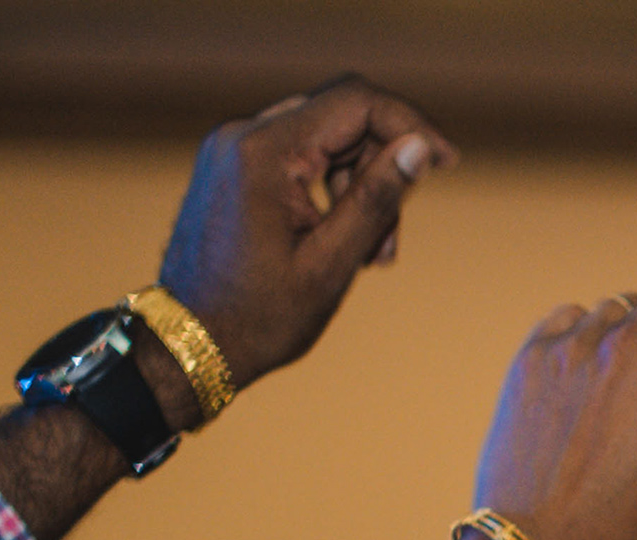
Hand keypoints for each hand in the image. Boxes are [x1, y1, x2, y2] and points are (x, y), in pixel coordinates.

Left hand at [156, 78, 458, 385]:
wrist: (188, 340)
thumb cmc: (259, 315)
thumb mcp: (332, 262)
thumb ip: (377, 198)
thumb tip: (421, 148)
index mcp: (264, 152)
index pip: (355, 102)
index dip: (410, 125)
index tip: (447, 162)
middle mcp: (242, 135)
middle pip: (341, 118)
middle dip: (383, 167)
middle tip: (392, 239)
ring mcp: (232, 148)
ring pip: (324, 139)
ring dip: (360, 185)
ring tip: (370, 254)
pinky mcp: (232, 165)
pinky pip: (298, 157)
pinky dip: (330, 189)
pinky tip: (339, 241)